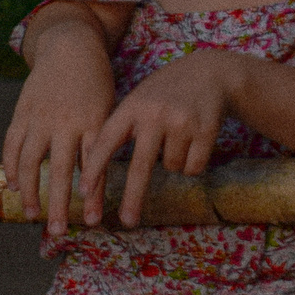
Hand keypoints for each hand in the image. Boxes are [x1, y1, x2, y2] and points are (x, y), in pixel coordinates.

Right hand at [1, 17, 117, 234]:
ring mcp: (40, 117)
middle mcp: (65, 122)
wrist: (71, 47)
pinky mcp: (22, 111)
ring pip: (31, 161)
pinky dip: (12, 166)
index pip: (92, 166)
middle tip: (59, 231)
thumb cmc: (96, 84)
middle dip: (59, 204)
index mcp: (93, 121)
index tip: (92, 221)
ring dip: (30, 191)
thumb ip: (101, 143)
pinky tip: (14, 185)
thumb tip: (98, 185)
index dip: (91, 195)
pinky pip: (12, 144)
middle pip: (60, 171)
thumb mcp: (108, 110)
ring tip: (31, 214)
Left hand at [81, 50, 238, 228]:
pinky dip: (192, 162)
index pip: (107, 141)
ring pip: (171, 168)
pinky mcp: (206, 131)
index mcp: (132, 106)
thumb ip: (120, 127)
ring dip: (173, 162)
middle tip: (127, 222)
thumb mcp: (139, 100)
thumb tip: (94, 167)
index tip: (83, 191)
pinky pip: (192, 167)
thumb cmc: (165, 92)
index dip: (94, 168)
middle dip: (133, 198)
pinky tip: (194, 140)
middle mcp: (155, 114)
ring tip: (178, 136)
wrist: (210, 72)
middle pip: (141, 166)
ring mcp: (182, 122)